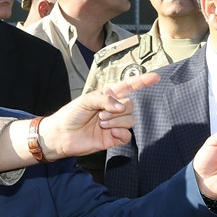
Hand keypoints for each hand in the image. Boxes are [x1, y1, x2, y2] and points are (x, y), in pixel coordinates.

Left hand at [38, 72, 160, 158]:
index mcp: (107, 97)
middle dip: (119, 110)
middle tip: (101, 115)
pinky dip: (121, 132)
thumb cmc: (70, 115)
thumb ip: (105, 99)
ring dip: (117, 121)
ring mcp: (114, 124)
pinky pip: (127, 135)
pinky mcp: (113, 138)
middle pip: (131, 105)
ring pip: (130, 120)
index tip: (156, 77)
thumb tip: (121, 107)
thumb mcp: (86, 100)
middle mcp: (113, 110)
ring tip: (102, 124)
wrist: (61, 135)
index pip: (128, 87)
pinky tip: (110, 132)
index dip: (142, 81)